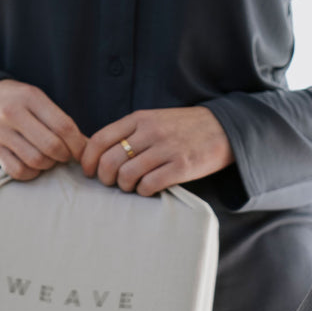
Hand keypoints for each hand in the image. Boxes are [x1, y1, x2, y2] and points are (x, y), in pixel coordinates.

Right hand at [0, 79, 87, 179]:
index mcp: (30, 98)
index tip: (82, 153)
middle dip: (64, 156)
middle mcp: (13, 114)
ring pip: (36, 161)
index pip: (64, 127)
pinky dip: (31, 173)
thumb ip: (60, 121)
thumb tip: (88, 147)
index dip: (78, 145)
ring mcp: (1, 133)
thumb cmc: (16, 101)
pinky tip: (33, 165)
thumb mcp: (37, 100)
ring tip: (48, 158)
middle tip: (64, 155)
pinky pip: (20, 171)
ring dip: (48, 165)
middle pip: (52, 146)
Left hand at [81, 106, 233, 195]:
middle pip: (110, 161)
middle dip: (105, 178)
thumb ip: (130, 132)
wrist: (223, 128)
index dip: (88, 160)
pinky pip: (149, 185)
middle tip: (111, 183)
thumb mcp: (154, 120)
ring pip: (127, 175)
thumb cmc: (184, 128)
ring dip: (125, 186)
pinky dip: (144, 191)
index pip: (100, 139)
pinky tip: (149, 189)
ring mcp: (166, 149)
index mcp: (139, 118)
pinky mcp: (181, 167)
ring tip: (133, 186)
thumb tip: (101, 153)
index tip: (89, 171)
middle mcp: (150, 132)